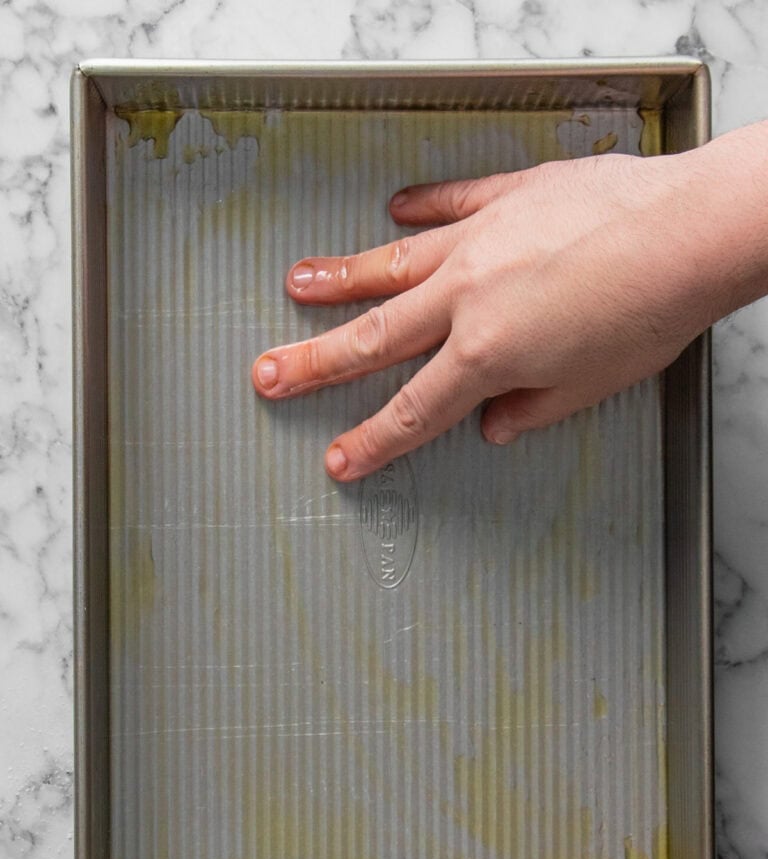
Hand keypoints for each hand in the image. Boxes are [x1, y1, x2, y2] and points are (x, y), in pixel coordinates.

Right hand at [252, 150, 724, 480]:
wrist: (690, 232)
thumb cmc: (652, 310)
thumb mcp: (592, 384)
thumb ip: (532, 408)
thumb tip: (495, 424)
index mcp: (488, 354)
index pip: (414, 410)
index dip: (371, 441)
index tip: (338, 460)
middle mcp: (468, 297)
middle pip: (375, 338)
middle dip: (314, 363)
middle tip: (268, 373)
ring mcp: (480, 240)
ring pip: (394, 265)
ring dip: (340, 278)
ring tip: (297, 284)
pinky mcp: (507, 197)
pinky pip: (451, 201)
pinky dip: (421, 207)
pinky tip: (394, 208)